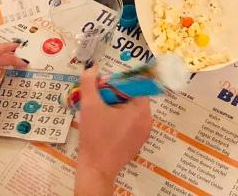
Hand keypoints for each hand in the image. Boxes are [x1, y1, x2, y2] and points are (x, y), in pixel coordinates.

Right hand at [74, 68, 152, 194]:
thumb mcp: (89, 106)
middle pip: (132, 97)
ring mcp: (143, 133)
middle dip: (115, 94)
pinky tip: (103, 124)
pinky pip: (130, 123)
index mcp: (141, 110)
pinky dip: (118, 119)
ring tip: (99, 111)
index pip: (135, 85)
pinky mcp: (137, 143)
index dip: (118, 82)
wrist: (95, 169)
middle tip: (99, 99)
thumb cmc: (95, 137)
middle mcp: (147, 120)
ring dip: (115, 106)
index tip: (103, 87)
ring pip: (131, 110)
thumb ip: (89, 83)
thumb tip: (92, 67)